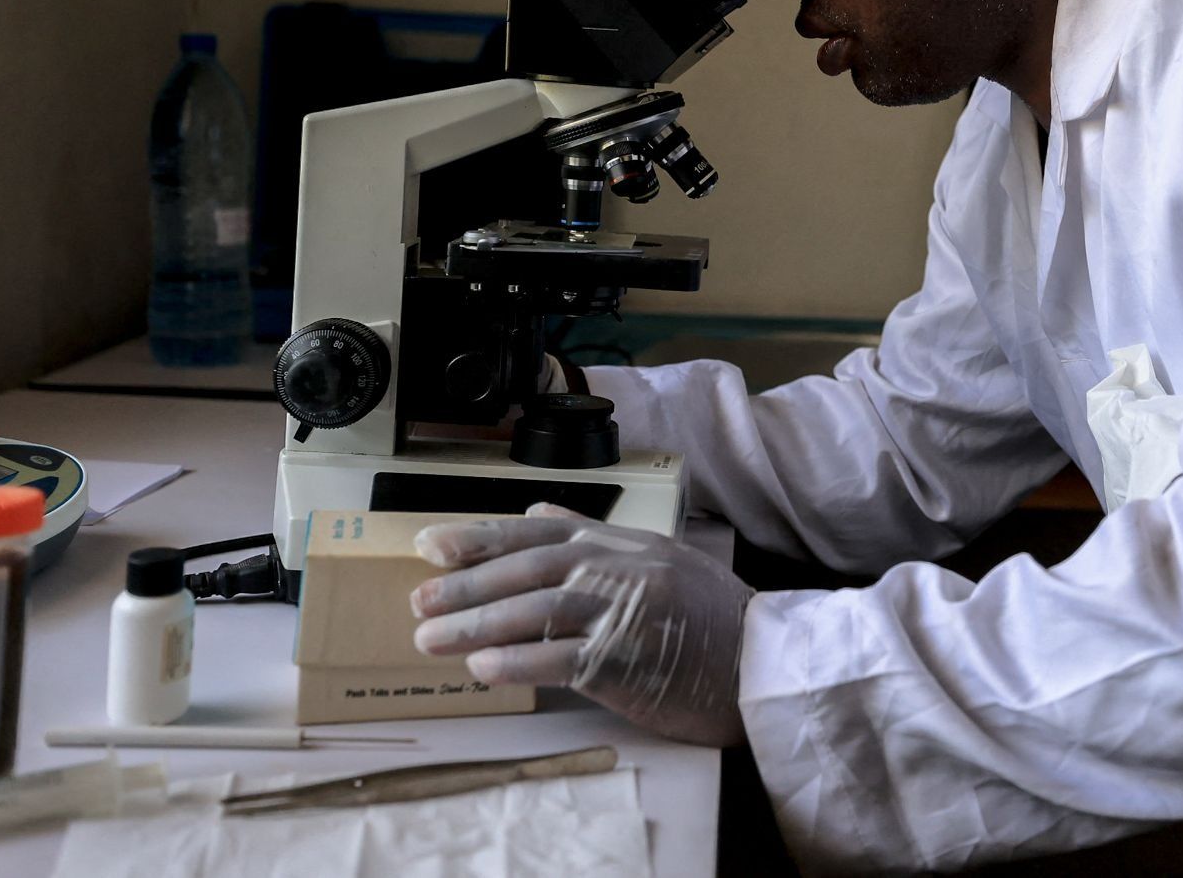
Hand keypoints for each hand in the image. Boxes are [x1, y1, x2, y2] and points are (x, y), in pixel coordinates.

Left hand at [410, 504, 752, 747]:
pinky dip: (519, 663)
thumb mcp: (660, 558)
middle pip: (528, 571)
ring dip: (476, 625)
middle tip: (418, 600)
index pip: (539, 534)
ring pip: (536, 612)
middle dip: (466, 584)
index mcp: (624, 544)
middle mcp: (621, 570)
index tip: (432, 545)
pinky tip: (483, 668)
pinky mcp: (630, 662)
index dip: (482, 538)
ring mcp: (626, 613)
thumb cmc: (712, 617)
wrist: (764, 662)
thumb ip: (597, 536)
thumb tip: (540, 514)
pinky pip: (563, 660)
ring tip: (430, 640)